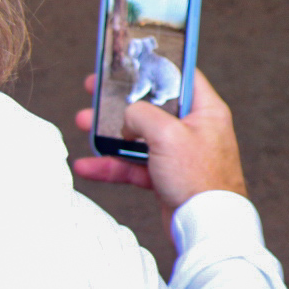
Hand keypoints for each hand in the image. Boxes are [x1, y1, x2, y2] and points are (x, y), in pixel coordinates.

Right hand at [74, 69, 247, 220]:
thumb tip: (128, 117)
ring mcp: (179, 154)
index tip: (132, 62)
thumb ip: (142, 114)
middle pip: (153, 106)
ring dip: (110, 133)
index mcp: (206, 111)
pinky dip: (112, 165)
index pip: (182, 76)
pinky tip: (88, 166)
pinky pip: (135, 166)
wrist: (206, 227)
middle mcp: (194, 129)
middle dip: (121, 100)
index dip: (156, 66)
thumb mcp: (167, 134)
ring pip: (139, 137)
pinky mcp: (167, 177)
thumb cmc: (200, 179)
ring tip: (83, 123)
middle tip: (96, 89)